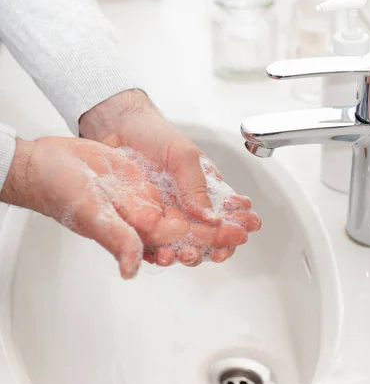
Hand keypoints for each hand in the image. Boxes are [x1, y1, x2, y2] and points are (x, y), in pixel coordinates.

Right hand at [0, 137, 249, 276]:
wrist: (46, 164)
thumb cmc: (58, 190)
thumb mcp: (89, 213)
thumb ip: (114, 238)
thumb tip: (131, 268)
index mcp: (136, 231)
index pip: (182, 239)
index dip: (211, 237)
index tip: (238, 235)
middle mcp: (143, 219)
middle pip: (191, 227)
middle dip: (220, 228)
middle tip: (252, 225)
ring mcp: (143, 200)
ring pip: (186, 211)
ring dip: (213, 211)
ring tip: (241, 212)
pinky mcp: (141, 182)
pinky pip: (174, 190)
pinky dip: (195, 192)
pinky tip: (212, 192)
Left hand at [79, 89, 260, 266]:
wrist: (115, 127)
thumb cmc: (153, 134)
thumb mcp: (183, 155)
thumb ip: (196, 185)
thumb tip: (213, 219)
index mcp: (203, 190)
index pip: (227, 216)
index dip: (235, 230)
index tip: (240, 237)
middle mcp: (185, 207)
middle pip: (206, 238)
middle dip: (214, 249)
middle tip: (216, 253)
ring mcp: (163, 217)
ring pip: (181, 246)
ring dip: (188, 256)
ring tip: (185, 255)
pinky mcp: (141, 223)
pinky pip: (152, 245)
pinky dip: (158, 255)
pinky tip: (161, 256)